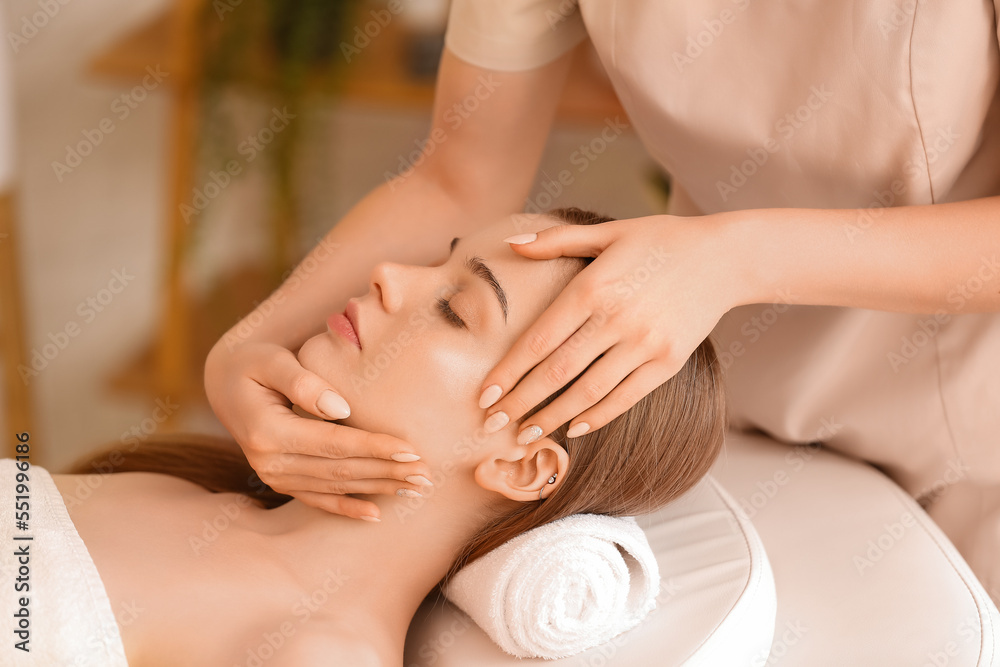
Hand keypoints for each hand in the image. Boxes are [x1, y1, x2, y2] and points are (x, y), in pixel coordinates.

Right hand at [204, 339, 431, 520]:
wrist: (225, 384)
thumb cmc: (255, 364)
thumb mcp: (271, 361)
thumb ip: (303, 381)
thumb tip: (341, 409)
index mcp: (269, 432)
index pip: (333, 444)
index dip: (374, 447)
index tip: (410, 449)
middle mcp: (270, 462)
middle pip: (340, 470)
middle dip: (387, 472)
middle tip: (427, 474)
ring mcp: (274, 477)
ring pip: (335, 486)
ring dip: (378, 488)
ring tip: (416, 487)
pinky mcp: (280, 482)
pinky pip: (318, 500)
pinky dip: (348, 507)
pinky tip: (377, 513)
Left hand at [478, 214, 744, 442]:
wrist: (726, 258)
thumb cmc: (660, 240)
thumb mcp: (609, 232)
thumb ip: (557, 240)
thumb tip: (510, 245)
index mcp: (594, 286)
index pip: (539, 340)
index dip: (508, 372)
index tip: (485, 395)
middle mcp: (617, 319)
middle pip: (557, 372)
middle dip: (521, 401)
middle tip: (493, 422)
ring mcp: (644, 344)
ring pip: (588, 392)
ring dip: (553, 416)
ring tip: (526, 433)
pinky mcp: (668, 363)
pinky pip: (625, 397)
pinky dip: (597, 416)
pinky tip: (573, 428)